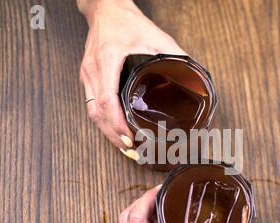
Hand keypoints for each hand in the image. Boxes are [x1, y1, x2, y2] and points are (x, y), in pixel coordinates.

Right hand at [77, 0, 185, 159]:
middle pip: (96, 113)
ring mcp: (87, 75)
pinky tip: (115, 129)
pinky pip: (91, 105)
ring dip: (107, 132)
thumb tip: (193, 73)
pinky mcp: (87, 77)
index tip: (128, 137)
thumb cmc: (125, 21)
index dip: (116, 123)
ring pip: (91, 112)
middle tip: (131, 150)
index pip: (105, 99)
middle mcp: (92, 70)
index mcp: (107, 60)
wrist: (104, 9)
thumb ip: (174, 54)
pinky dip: (103, 121)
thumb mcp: (155, 35)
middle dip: (112, 135)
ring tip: (125, 145)